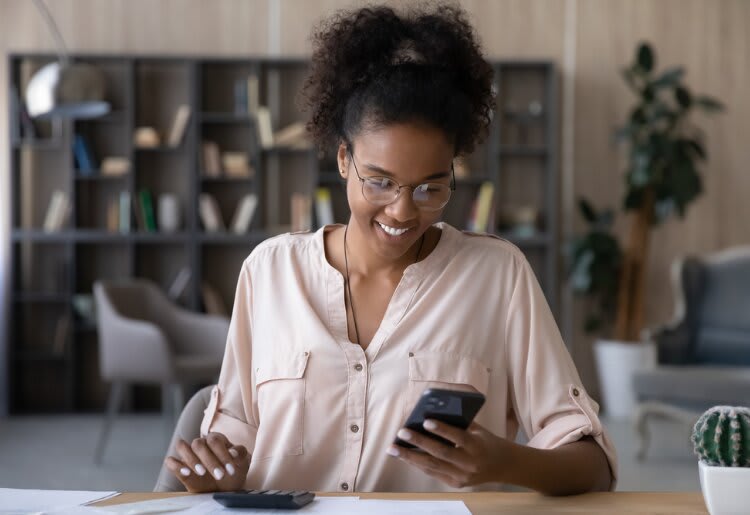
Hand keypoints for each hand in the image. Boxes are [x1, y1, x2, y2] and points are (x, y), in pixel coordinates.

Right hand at [165, 432, 250, 492]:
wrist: (225, 488)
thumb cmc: (233, 472)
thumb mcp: (242, 463)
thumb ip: (240, 454)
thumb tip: (233, 452)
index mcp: (216, 439)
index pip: (214, 440)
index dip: (222, 454)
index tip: (231, 470)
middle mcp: (201, 444)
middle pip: (198, 444)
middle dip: (209, 461)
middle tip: (220, 476)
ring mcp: (189, 455)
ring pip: (181, 446)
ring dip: (191, 459)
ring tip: (202, 472)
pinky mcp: (180, 467)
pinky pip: (170, 461)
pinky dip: (176, 465)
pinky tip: (186, 473)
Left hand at [386, 420, 514, 487]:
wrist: (503, 466)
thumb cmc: (486, 441)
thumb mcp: (478, 430)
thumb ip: (458, 423)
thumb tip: (431, 411)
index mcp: (477, 446)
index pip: (458, 437)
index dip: (442, 429)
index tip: (425, 420)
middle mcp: (469, 463)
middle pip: (440, 453)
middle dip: (418, 443)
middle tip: (401, 433)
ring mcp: (462, 476)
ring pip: (432, 466)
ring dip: (410, 457)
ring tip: (393, 448)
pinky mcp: (456, 483)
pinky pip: (433, 472)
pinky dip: (418, 463)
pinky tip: (405, 456)